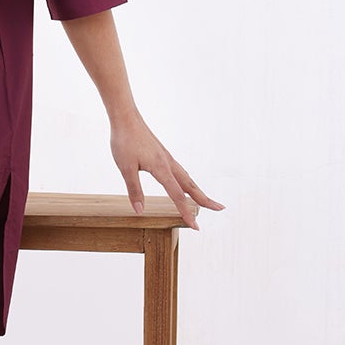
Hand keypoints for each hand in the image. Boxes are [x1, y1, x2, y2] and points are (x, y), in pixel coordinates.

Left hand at [108, 110, 224, 229]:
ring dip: (197, 191)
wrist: (126, 117)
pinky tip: (185, 184)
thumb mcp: (126, 168)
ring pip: (187, 178)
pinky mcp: (163, 155)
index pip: (178, 196)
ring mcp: (167, 159)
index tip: (196, 227)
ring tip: (206, 201)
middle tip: (220, 209)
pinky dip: (187, 182)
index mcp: (162, 169)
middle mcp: (169, 164)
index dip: (187, 213)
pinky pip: (180, 172)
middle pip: (191, 186)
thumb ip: (134, 190)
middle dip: (205, 200)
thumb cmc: (125, 141)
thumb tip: (140, 211)